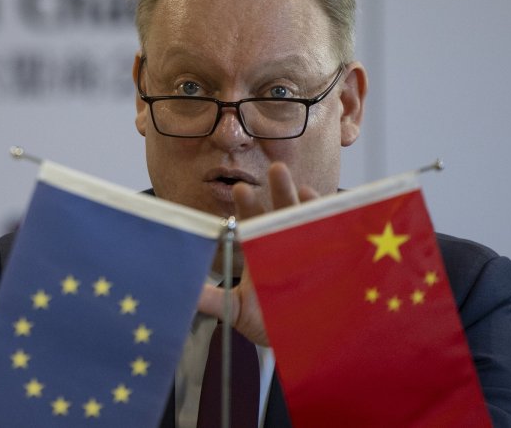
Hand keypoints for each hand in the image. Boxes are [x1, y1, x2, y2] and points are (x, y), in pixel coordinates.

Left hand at [196, 162, 320, 345]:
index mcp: (258, 250)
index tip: (240, 189)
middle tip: (276, 169)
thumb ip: (211, 299)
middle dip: (278, 190)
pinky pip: (331, 233)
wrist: (303, 342)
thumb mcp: (236, 311)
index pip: (251, 222)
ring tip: (302, 183)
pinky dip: (328, 218)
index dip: (247, 205)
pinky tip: (323, 205)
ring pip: (305, 217)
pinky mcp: (331, 257)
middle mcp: (283, 243)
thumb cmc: (267, 321)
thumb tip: (178, 290)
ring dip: (302, 199)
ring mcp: (308, 248)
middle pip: (279, 211)